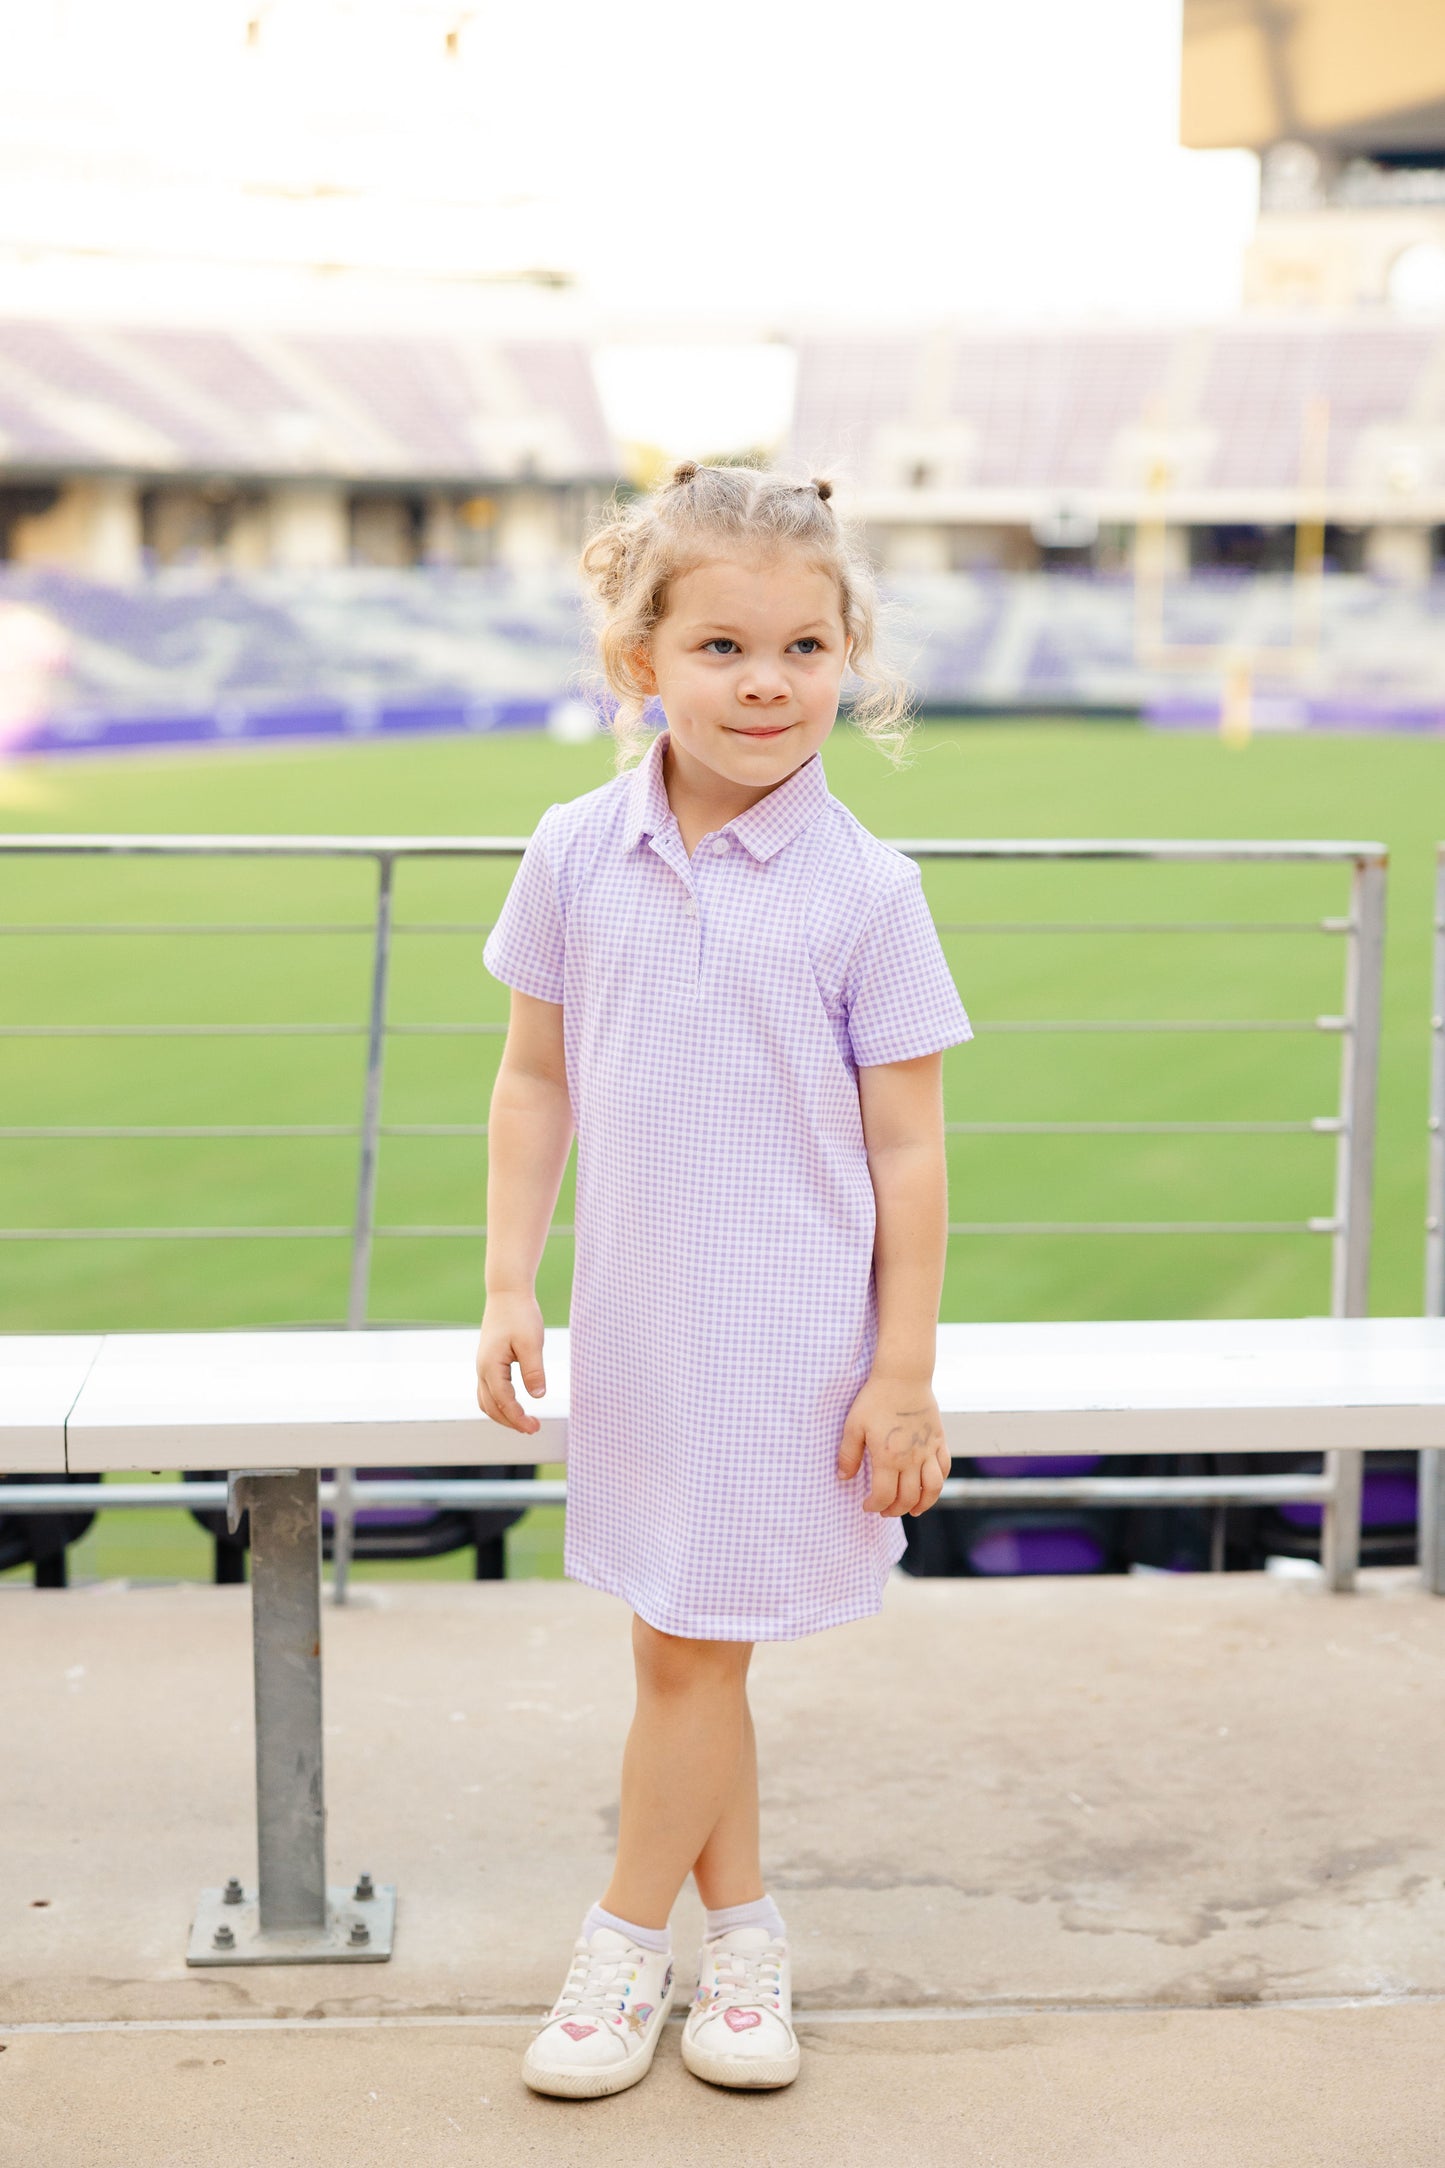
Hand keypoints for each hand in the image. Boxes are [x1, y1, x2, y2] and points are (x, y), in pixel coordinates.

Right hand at [475, 1293, 546, 1434]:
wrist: (507, 1293)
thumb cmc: (520, 1314)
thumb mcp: (532, 1342)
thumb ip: (533, 1370)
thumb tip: (538, 1396)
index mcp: (491, 1366)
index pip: (504, 1401)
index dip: (518, 1418)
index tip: (535, 1427)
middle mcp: (482, 1369)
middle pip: (491, 1407)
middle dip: (511, 1421)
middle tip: (534, 1428)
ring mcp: (483, 1366)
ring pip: (487, 1401)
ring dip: (503, 1415)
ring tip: (525, 1422)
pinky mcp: (488, 1362)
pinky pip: (489, 1391)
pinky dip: (500, 1404)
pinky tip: (516, 1405)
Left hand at [837, 1373, 949, 1517]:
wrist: (903, 1376)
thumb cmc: (875, 1399)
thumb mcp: (853, 1425)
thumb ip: (848, 1455)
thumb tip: (843, 1478)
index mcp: (888, 1458)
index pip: (884, 1496)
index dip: (875, 1506)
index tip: (867, 1505)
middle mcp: (911, 1459)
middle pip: (908, 1497)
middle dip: (895, 1510)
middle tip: (884, 1510)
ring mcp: (928, 1450)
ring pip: (932, 1488)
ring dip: (923, 1504)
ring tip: (912, 1510)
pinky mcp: (939, 1440)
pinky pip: (944, 1468)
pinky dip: (938, 1483)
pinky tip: (929, 1487)